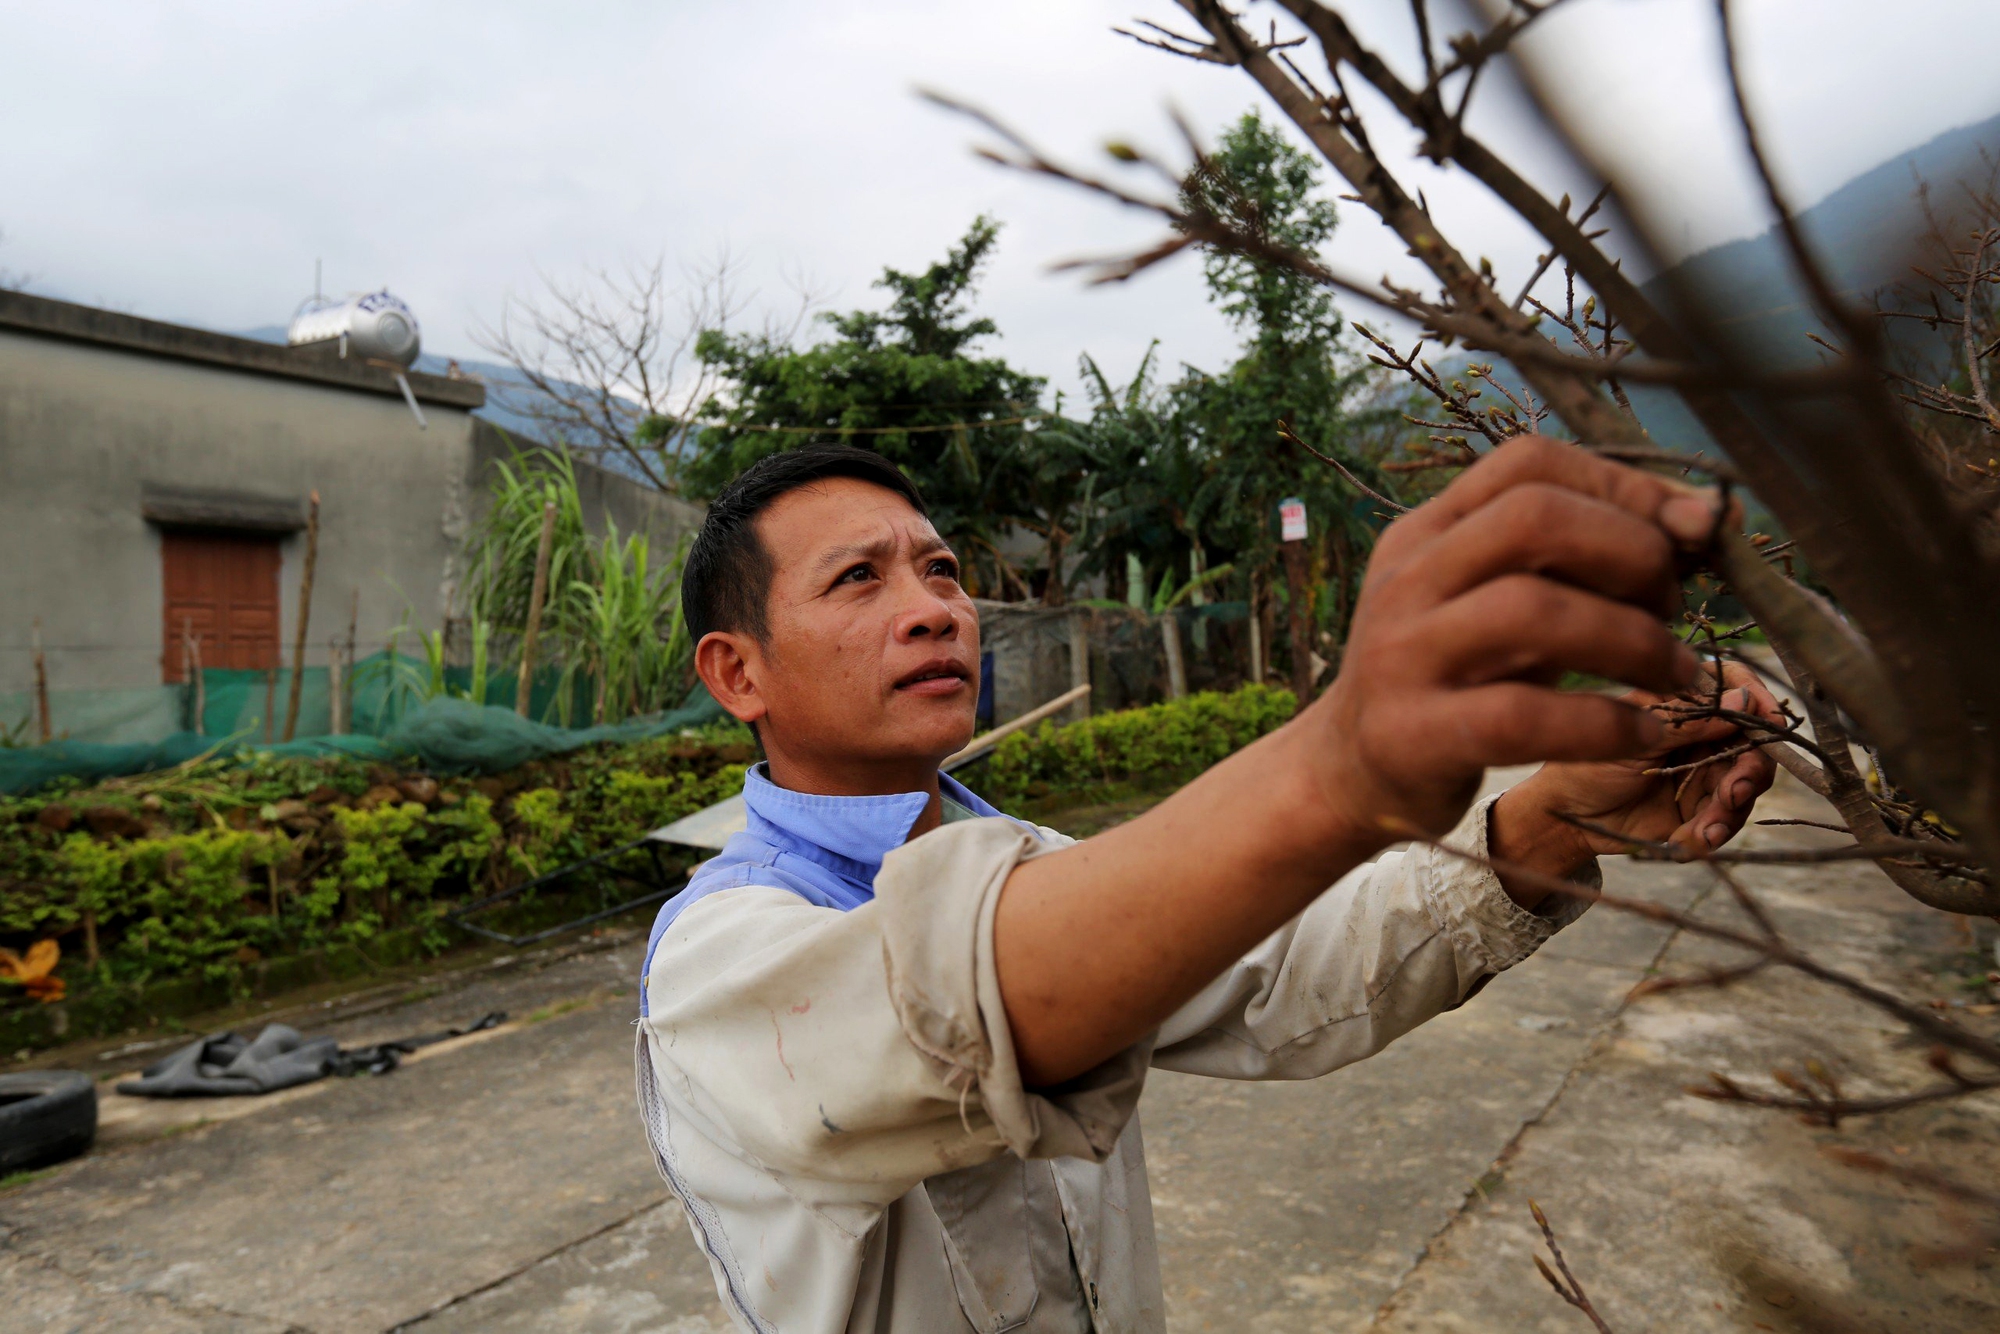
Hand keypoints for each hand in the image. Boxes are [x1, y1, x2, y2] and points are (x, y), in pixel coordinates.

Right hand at [1305, 436, 1723, 851]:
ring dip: (1633, 640)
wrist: (1350, 769)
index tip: (1690, 531)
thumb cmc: (1452, 675)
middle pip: (1532, 518)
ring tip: (1675, 672)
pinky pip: (1523, 715)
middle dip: (1633, 552)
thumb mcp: (1493, 598)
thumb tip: (1701, 521)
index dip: (1625, 485)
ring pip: (1532, 610)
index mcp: (1426, 530)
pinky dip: (1604, 722)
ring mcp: (1402, 654)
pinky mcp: (1412, 734)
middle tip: (1672, 606)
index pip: (1528, 463)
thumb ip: (1575, 558)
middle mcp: (1407, 579)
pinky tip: (1642, 732)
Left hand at [1492, 662, 1782, 890]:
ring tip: (1708, 827)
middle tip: (1737, 790)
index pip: (1735, 686)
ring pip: (1746, 785)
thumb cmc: (1585, 766)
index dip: (1760, 701)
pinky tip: (1693, 839)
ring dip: (1732, 808)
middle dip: (1752, 769)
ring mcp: (1704, 771)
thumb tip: (1743, 697)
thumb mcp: (1634, 741)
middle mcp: (1701, 734)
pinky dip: (1713, 832)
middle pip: (1754, 742)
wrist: (1565, 819)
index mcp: (1681, 704)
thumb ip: (1688, 722)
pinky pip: (1726, 820)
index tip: (1772, 722)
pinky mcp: (1701, 809)